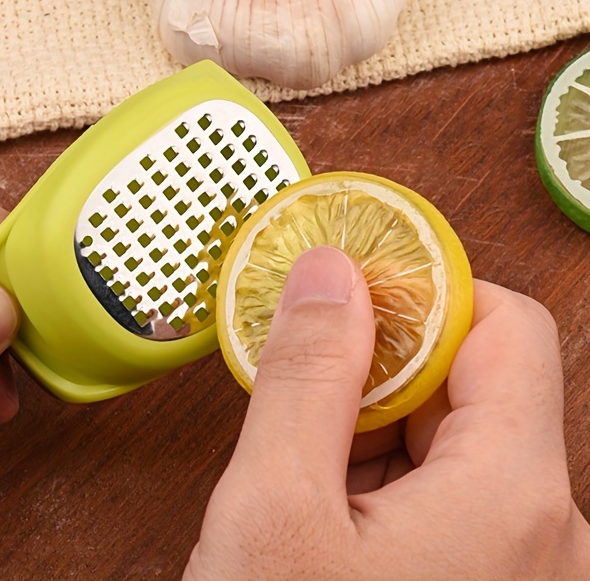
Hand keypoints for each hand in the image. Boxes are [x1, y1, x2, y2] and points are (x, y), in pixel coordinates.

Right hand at [184, 246, 589, 579]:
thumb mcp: (275, 509)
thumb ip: (308, 374)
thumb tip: (329, 273)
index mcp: (515, 496)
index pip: (503, 325)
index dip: (421, 291)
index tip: (344, 293)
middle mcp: (548, 531)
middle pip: (478, 380)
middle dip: (383, 366)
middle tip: (304, 385)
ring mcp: (522, 564)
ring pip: (455, 437)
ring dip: (375, 423)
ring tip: (305, 467)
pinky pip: (448, 493)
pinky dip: (384, 474)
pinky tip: (326, 507)